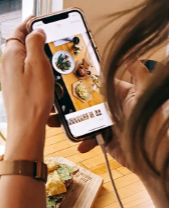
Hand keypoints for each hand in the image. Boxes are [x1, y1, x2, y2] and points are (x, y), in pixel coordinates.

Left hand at [0, 20, 53, 160]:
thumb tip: (35, 30)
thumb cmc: (33, 97)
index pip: (18, 30)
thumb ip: (35, 42)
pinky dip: (36, 69)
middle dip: (35, 38)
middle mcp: (6, 64)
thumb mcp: (38, 64)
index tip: (40, 18)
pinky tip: (48, 75)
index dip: (29, 23)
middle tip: (51, 36)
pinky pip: (25, 72)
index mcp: (10, 54)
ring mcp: (9, 77)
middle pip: (21, 44)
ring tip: (53, 55)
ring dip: (37, 54)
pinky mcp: (15, 88)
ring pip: (24, 58)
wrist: (26, 127)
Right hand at [48, 61, 159, 178]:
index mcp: (120, 93)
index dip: (80, 80)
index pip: (97, 83)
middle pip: (85, 102)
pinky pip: (90, 140)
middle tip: (51, 101)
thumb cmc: (153, 121)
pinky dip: (83, 142)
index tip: (63, 77)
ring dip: (67, 122)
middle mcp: (112, 108)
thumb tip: (128, 52)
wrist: (156, 154)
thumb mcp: (145, 92)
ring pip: (83, 121)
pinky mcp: (106, 142)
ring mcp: (108, 125)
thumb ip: (137, 72)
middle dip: (67, 102)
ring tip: (53, 121)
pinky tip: (79, 143)